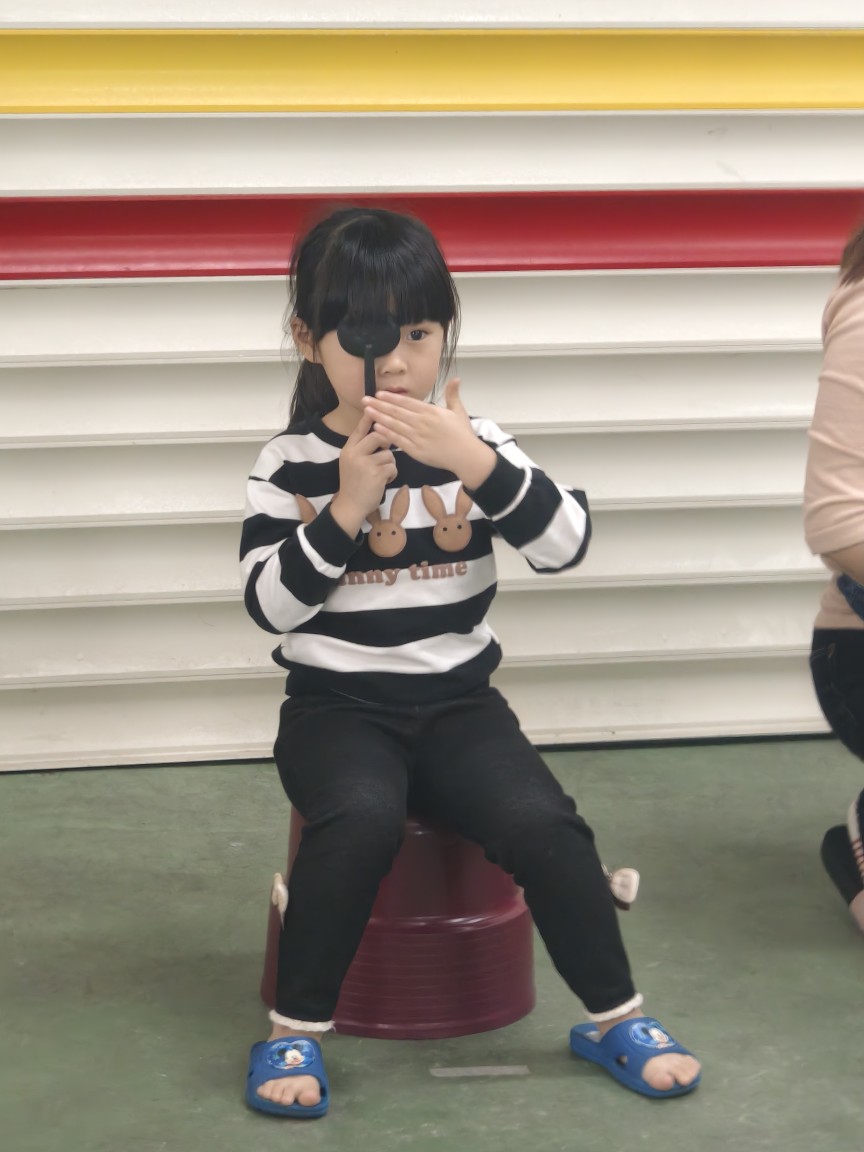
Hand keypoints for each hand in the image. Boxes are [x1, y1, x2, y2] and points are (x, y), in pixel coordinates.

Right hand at [330, 410, 397, 535]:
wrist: (350, 506)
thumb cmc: (354, 484)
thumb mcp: (351, 463)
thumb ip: (361, 449)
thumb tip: (379, 433)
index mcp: (348, 449)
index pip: (360, 429)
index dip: (369, 418)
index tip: (375, 405)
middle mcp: (355, 453)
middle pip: (378, 436)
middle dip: (387, 442)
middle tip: (386, 451)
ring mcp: (364, 463)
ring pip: (388, 454)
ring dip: (390, 464)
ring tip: (383, 474)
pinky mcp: (375, 474)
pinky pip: (392, 467)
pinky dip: (392, 475)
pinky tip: (384, 481)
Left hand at [363, 379, 494, 486]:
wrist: (466, 456)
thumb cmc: (462, 434)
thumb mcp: (459, 411)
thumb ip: (453, 394)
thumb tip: (456, 378)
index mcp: (431, 411)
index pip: (407, 402)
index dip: (391, 397)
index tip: (379, 393)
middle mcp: (422, 422)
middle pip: (397, 411)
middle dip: (379, 405)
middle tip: (365, 399)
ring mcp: (418, 437)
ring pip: (395, 425)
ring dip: (379, 417)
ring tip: (367, 411)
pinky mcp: (416, 450)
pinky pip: (398, 440)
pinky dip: (386, 434)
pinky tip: (376, 428)